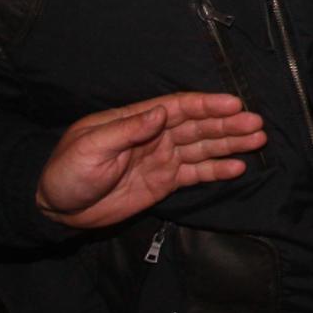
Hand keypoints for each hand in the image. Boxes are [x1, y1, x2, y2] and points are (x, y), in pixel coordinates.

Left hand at [35, 93, 265, 229]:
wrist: (55, 208)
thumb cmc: (67, 171)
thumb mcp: (91, 146)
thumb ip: (128, 130)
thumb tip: (161, 113)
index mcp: (139, 120)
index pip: (180, 107)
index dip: (208, 105)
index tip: (234, 104)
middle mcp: (156, 136)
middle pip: (199, 126)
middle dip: (228, 124)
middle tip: (256, 124)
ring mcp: (163, 158)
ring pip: (204, 147)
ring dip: (231, 143)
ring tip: (257, 140)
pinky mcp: (164, 182)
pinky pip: (196, 173)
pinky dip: (218, 170)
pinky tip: (238, 166)